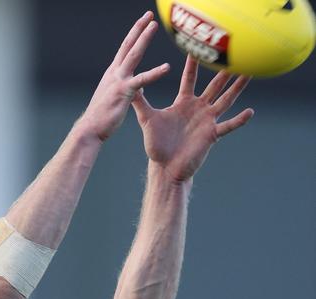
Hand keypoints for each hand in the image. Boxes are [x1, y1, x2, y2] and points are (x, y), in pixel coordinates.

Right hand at [80, 11, 170, 141]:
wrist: (90, 130)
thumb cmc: (101, 118)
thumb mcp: (115, 99)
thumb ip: (127, 89)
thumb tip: (138, 87)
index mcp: (112, 74)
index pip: (124, 49)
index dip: (133, 34)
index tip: (142, 22)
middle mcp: (114, 73)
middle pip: (128, 45)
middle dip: (138, 28)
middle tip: (149, 15)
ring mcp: (119, 81)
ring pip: (133, 55)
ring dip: (144, 39)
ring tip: (154, 25)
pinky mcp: (124, 92)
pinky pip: (142, 80)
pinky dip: (155, 73)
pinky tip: (167, 67)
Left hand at [132, 55, 254, 181]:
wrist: (165, 168)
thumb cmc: (156, 146)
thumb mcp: (147, 120)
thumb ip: (140, 102)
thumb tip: (130, 84)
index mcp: (184, 102)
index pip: (190, 78)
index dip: (193, 63)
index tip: (198, 46)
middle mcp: (198, 108)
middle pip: (214, 85)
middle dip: (224, 71)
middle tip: (235, 54)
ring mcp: (207, 121)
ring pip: (226, 100)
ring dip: (237, 87)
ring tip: (250, 73)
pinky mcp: (211, 135)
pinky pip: (228, 126)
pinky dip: (239, 120)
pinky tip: (250, 112)